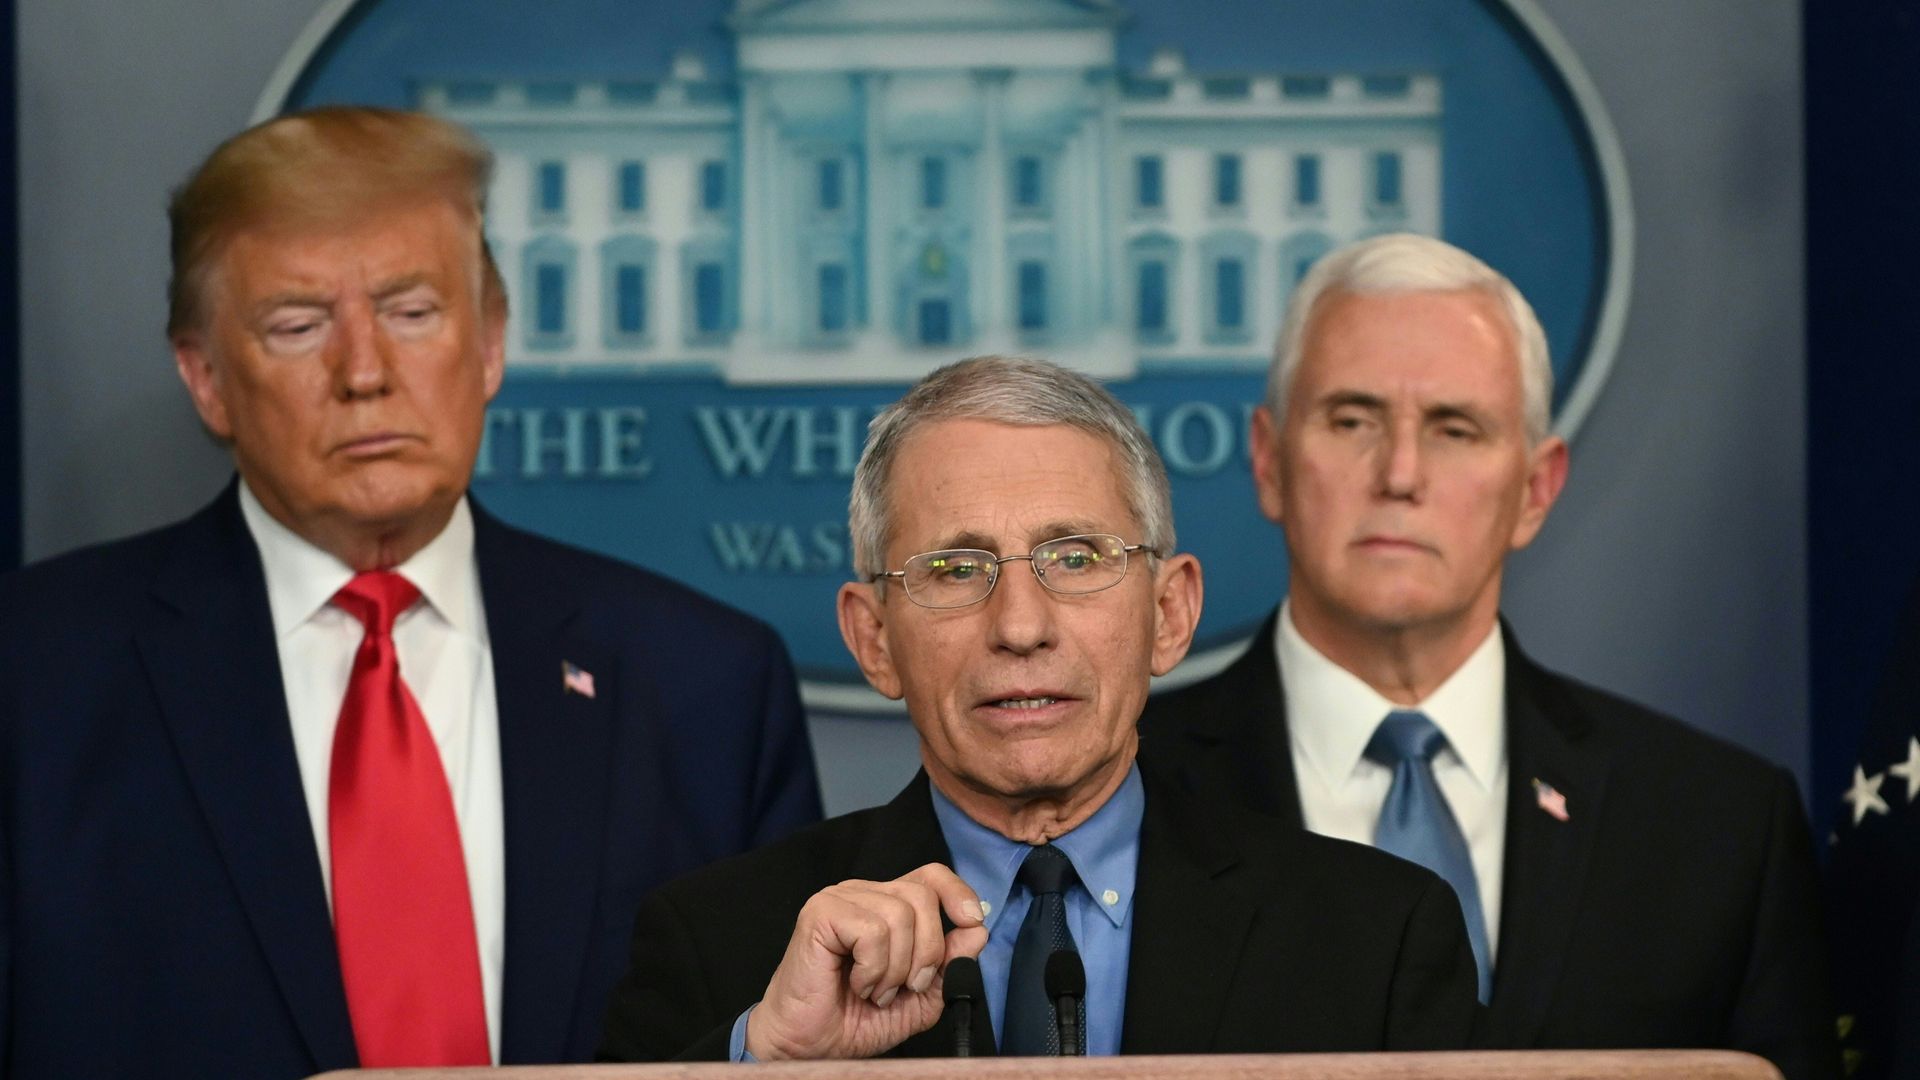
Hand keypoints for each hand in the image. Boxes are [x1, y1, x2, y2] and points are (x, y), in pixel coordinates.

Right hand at [744, 863, 987, 1059]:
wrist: (810, 1046)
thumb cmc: (855, 1019)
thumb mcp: (920, 997)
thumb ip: (949, 964)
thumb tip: (977, 931)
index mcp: (887, 905)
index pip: (932, 876)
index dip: (958, 893)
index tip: (972, 922)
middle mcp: (864, 894)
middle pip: (922, 896)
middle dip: (927, 951)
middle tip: (906, 986)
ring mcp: (840, 899)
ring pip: (900, 914)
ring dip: (896, 968)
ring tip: (875, 990)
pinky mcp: (820, 913)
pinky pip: (872, 930)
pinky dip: (873, 968)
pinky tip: (857, 984)